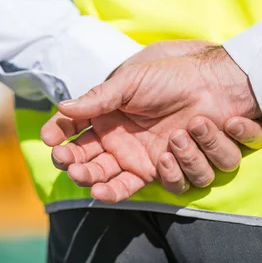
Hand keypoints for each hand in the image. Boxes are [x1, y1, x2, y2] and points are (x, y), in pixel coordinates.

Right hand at [42, 46, 261, 202]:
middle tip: (75, 169)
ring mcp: (144, 160)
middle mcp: (119, 145)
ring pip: (121, 185)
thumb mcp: (130, 82)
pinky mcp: (172, 169)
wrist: (211, 83)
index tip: (50, 141)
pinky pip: (167, 184)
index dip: (59, 140)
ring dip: (122, 177)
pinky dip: (172, 172)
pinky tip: (171, 154)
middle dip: (81, 171)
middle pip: (90, 169)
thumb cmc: (168, 77)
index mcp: (105, 121)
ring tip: (157, 149)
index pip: (72, 135)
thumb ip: (97, 98)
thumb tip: (62, 107)